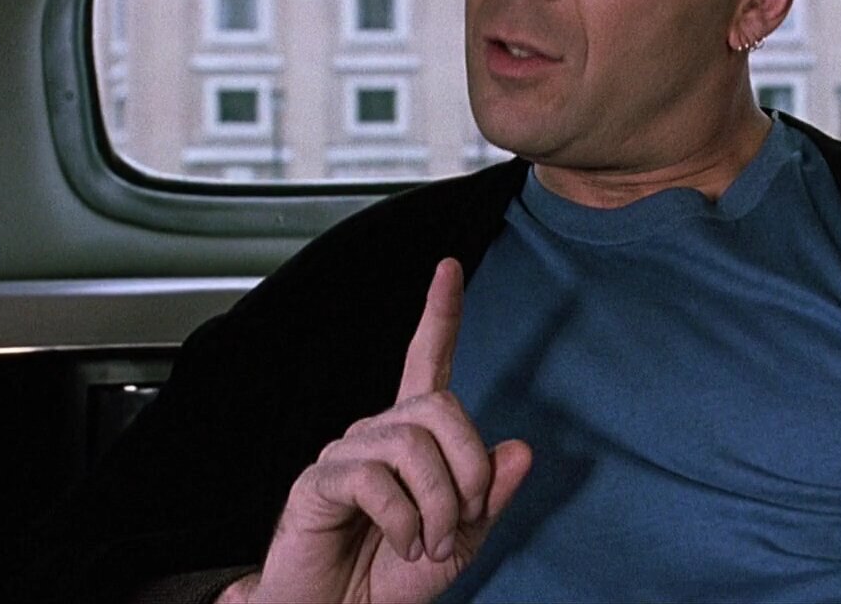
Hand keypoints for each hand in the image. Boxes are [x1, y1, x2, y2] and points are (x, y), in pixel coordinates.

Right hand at [233, 258, 531, 603]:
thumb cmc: (392, 576)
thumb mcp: (461, 541)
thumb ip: (491, 498)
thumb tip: (521, 449)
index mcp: (413, 438)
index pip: (426, 361)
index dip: (439, 314)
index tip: (449, 267)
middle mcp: (378, 433)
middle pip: (441, 407)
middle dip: (468, 469)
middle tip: (460, 523)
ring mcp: (346, 453)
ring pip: (413, 445)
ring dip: (438, 504)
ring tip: (428, 542)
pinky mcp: (319, 481)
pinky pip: (376, 479)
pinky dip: (404, 520)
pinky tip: (402, 541)